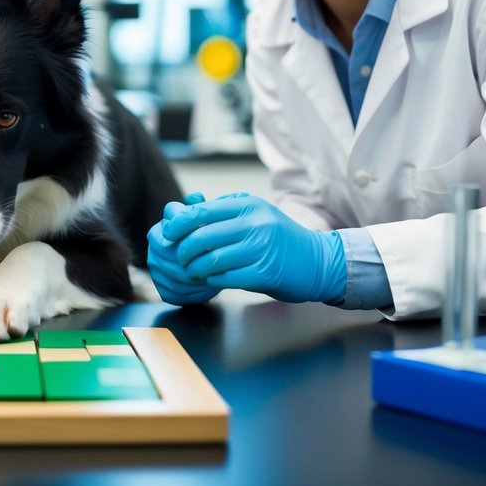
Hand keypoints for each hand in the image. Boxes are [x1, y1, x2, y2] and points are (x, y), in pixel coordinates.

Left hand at [160, 193, 345, 303]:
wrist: (318, 261)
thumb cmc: (280, 238)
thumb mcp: (257, 214)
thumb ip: (225, 210)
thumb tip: (185, 209)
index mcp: (249, 206)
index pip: (201, 212)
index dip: (178, 225)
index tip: (167, 234)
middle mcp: (255, 224)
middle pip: (201, 237)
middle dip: (183, 250)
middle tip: (179, 258)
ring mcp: (261, 250)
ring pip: (211, 259)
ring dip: (195, 268)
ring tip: (192, 271)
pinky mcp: (264, 274)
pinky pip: (225, 278)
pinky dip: (212, 280)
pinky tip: (210, 279)